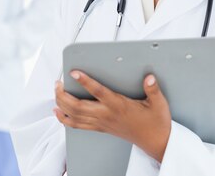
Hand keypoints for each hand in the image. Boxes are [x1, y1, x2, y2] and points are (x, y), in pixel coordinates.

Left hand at [54, 71, 170, 162]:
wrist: (155, 141)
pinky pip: (78, 125)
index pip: (98, 92)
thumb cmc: (155, 123)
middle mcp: (106, 115)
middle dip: (63, 95)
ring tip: (56, 92)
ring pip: (75, 116)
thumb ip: (153, 90)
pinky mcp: (100, 128)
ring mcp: (101, 123)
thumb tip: (149, 78)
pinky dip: (64, 119)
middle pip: (78, 106)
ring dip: (61, 105)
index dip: (85, 82)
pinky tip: (58, 112)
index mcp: (119, 106)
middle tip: (58, 83)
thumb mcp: (158, 104)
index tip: (74, 73)